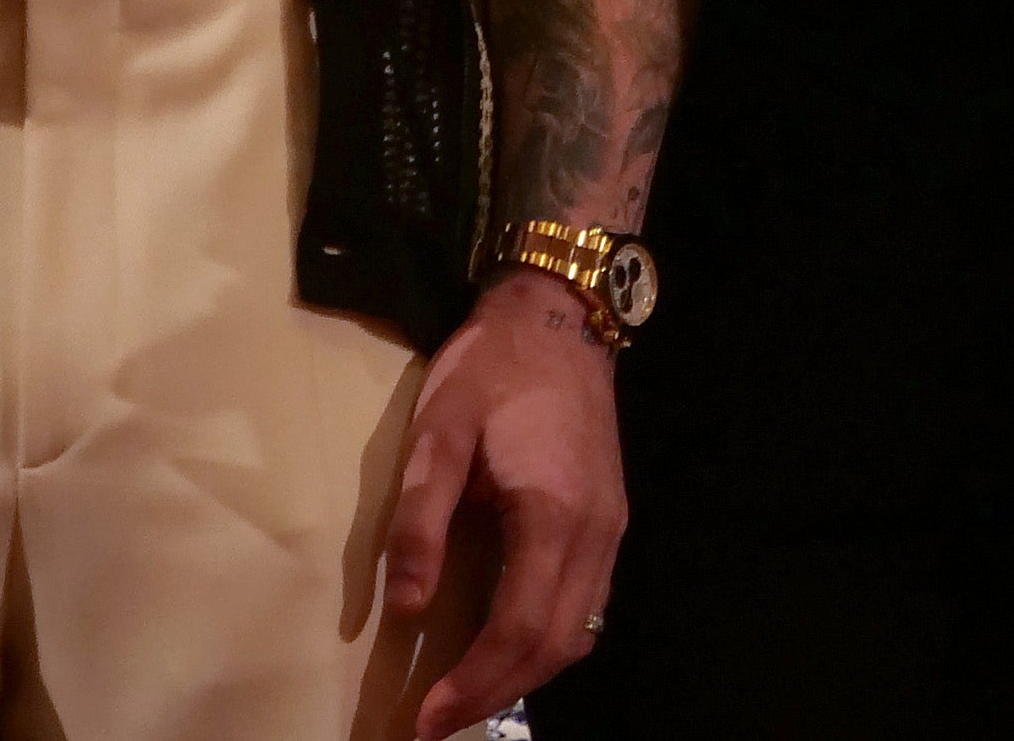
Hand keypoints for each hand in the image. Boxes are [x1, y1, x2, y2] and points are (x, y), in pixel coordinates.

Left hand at [385, 271, 626, 737]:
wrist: (560, 314)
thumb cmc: (494, 367)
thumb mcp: (438, 432)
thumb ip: (419, 520)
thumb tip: (403, 608)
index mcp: (553, 513)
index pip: (519, 627)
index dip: (474, 681)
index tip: (426, 717)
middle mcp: (595, 532)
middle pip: (556, 644)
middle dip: (496, 692)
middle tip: (436, 722)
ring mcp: (610, 527)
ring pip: (579, 631)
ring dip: (525, 673)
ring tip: (467, 694)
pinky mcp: (609, 519)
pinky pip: (587, 604)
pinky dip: (547, 640)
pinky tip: (507, 646)